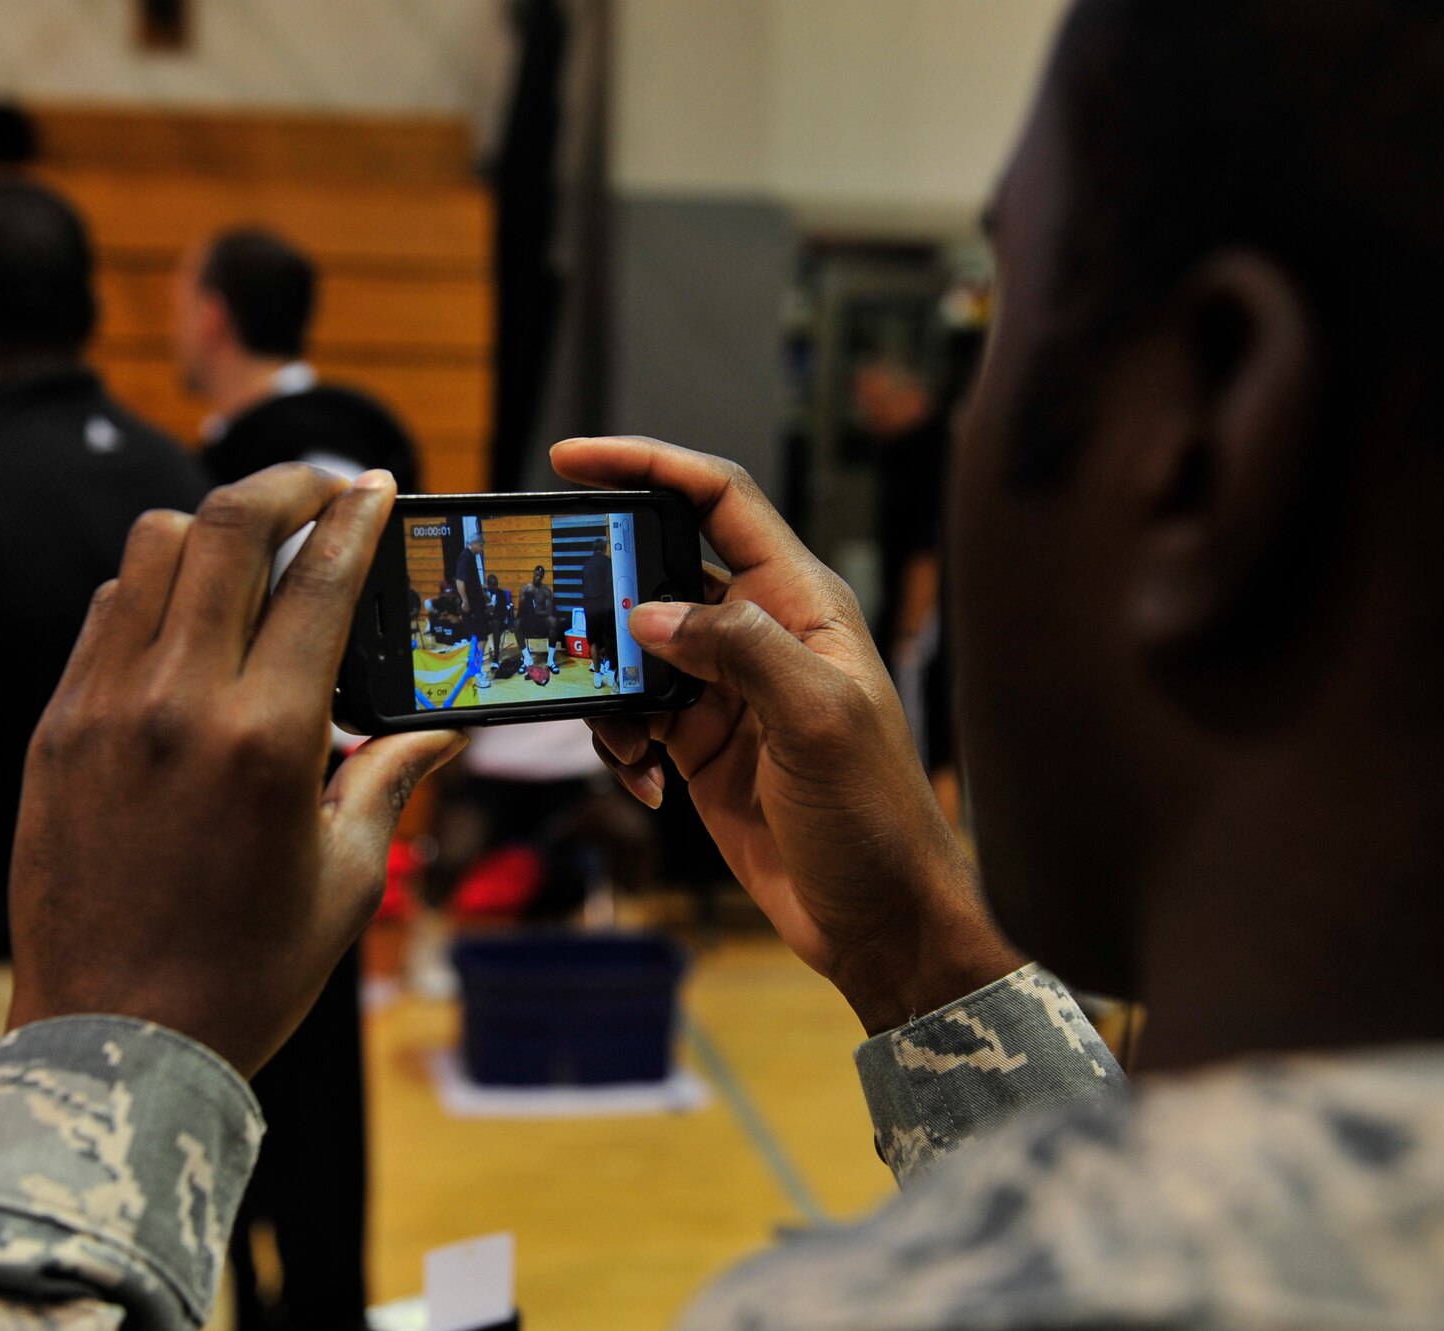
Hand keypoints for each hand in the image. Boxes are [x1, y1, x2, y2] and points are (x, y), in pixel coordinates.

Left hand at [7, 465, 464, 1074]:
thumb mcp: (348, 876)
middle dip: (284, 484)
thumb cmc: (247, 970)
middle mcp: (176, 705)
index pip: (317, 581)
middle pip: (224, 528)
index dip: (356, 517)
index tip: (377, 485)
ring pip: (150, 552)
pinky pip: (103, 614)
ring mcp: (102, 710)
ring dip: (211, 531)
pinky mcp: (55, 730)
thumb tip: (442, 729)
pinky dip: (152, 590)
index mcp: (267, 741)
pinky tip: (189, 623)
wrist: (115, 1039)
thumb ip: (392, 778)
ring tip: (253, 554)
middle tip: (321, 486)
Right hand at [552, 438, 1020, 1034]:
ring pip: (634, 649)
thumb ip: (738, 650)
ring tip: (631, 742)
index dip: (647, 464)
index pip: (718, 499)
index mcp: (801, 601)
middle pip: (660, 570)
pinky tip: (647, 783)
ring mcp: (727, 690)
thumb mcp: (817, 720)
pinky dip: (620, 743)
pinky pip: (634, 716)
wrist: (880, 921)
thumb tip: (649, 613)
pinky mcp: (702, 745)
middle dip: (604, 596)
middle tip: (563, 630)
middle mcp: (762, 633)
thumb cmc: (877, 819)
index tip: (571, 458)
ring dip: (609, 689)